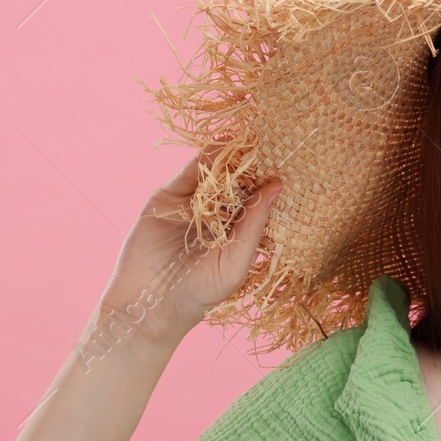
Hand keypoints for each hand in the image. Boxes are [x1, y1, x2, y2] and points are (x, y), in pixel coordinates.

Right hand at [96, 147, 281, 345]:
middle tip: (275, 136)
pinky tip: (221, 145)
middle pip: (236, 180)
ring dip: (229, 155)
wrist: (149, 305)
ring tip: (251, 134)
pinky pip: (186, 174)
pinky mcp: (166, 198)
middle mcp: (215, 213)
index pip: (256, 198)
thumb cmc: (200, 292)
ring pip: (212, 173)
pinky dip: (203, 159)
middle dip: (252, 161)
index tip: (290, 158)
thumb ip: (254, 224)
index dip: (269, 180)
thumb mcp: (235, 260)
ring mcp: (190, 203)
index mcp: (236, 229)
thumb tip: (277, 187)